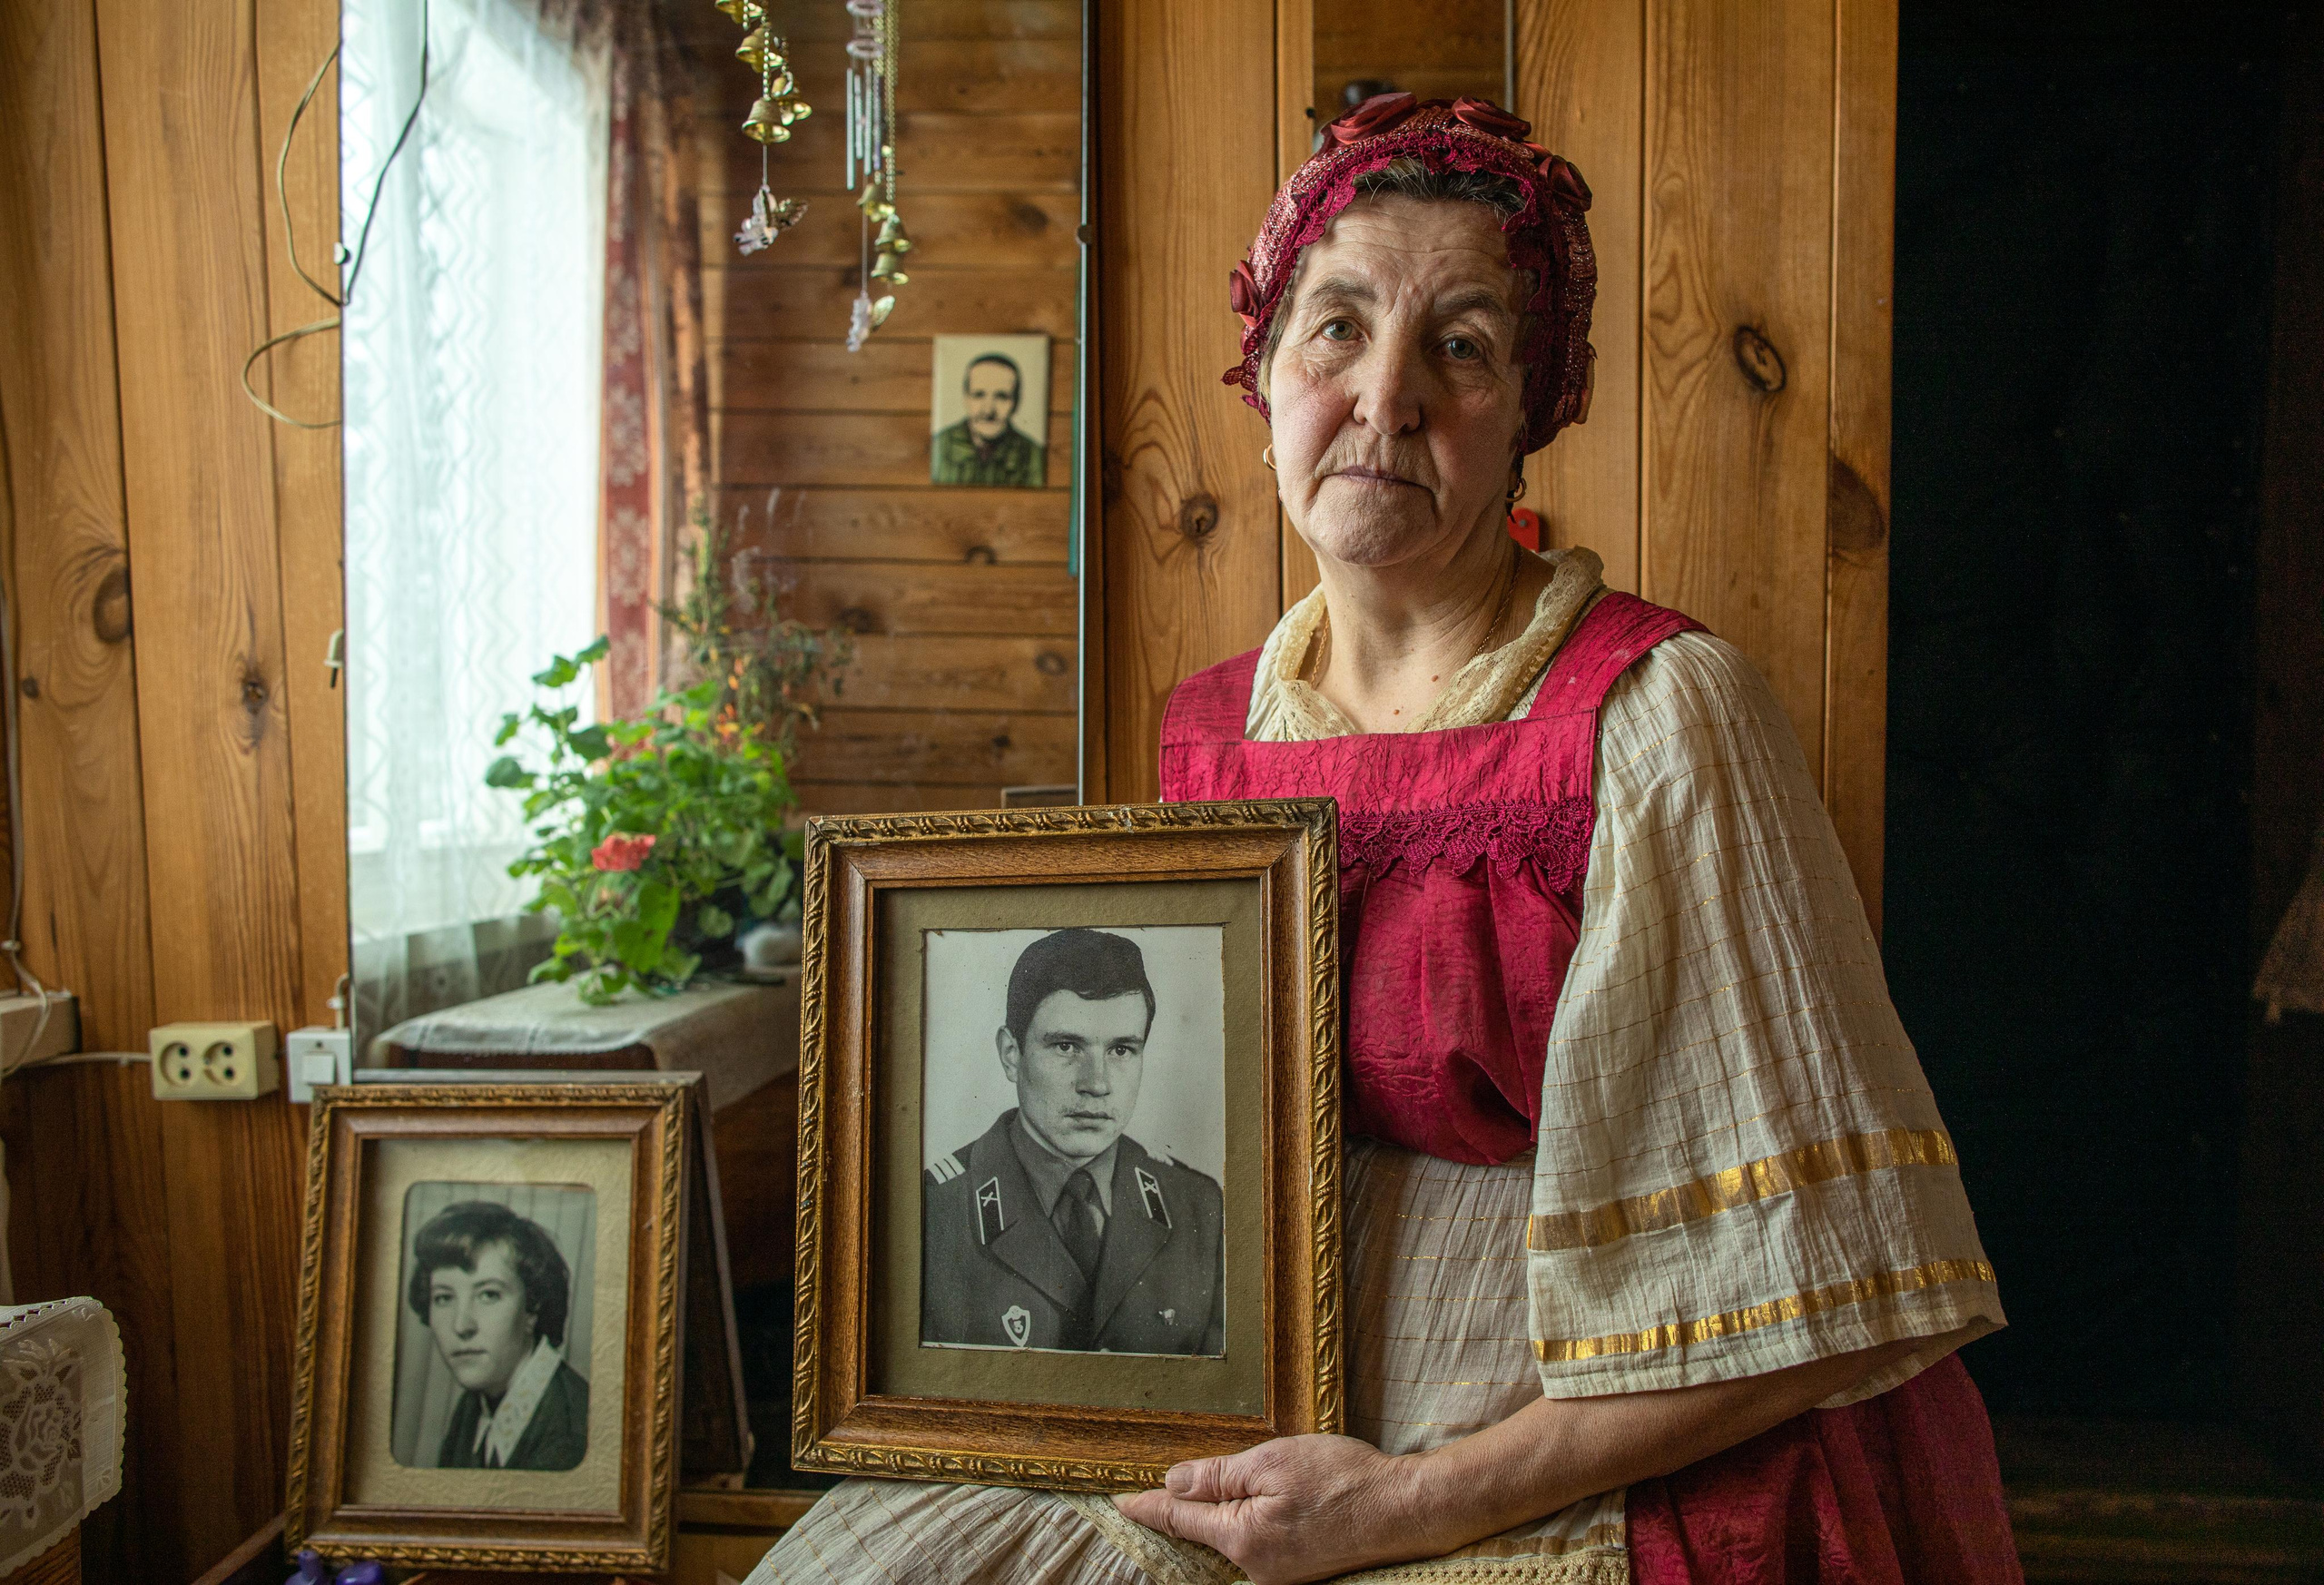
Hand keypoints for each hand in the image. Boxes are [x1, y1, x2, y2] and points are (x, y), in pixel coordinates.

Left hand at [1112, 1434, 1437, 1584]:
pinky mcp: (1297, 1572)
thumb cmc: (1344, 1480)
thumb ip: (1218, 1475)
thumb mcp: (1273, 1461)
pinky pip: (1256, 1544)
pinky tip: (1262, 1500)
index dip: (1147, 1506)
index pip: (1179, 1519)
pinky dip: (1248, 1522)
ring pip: (1232, 1536)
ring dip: (1224, 1511)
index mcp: (1242, 1539)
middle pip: (1204, 1531)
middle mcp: (1255, 1568)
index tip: (1119, 1501)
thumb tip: (1174, 1482)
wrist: (1403, 1510)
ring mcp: (1278, 1575)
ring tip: (1239, 1480)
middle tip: (1165, 1482)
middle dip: (1188, 1505)